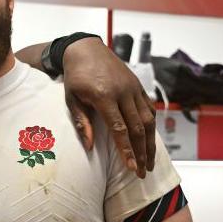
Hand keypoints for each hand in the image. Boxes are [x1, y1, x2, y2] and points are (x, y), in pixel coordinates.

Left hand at [62, 37, 155, 177]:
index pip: (120, 129)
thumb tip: (90, 146)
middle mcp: (123, 92)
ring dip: (151, 142)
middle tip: (143, 172)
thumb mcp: (71, 98)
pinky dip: (151, 126)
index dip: (127, 150)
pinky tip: (150, 140)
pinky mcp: (138, 86)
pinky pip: (149, 109)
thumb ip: (81, 122)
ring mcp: (133, 88)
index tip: (132, 168)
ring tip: (150, 161)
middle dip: (142, 152)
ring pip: (148, 120)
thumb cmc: (75, 76)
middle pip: (138, 128)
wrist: (86, 49)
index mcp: (104, 96)